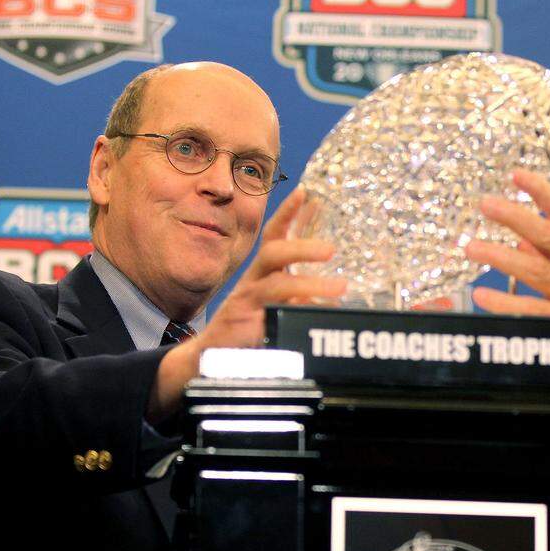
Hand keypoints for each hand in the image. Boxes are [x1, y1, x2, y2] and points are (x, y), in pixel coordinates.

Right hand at [148, 187, 345, 419]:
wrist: (210, 358)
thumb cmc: (247, 328)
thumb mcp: (276, 304)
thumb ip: (299, 294)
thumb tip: (332, 288)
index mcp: (262, 272)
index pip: (274, 236)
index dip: (287, 213)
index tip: (305, 193)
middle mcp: (252, 281)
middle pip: (274, 253)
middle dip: (302, 247)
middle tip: (331, 250)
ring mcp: (245, 302)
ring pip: (277, 286)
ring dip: (310, 284)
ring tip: (339, 288)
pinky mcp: (243, 325)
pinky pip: (272, 316)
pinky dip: (296, 315)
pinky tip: (316, 316)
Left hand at [464, 170, 549, 364]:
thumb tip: (519, 238)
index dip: (540, 190)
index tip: (515, 174)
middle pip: (545, 234)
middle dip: (513, 217)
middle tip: (485, 204)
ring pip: (533, 269)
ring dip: (499, 256)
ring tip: (471, 248)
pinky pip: (530, 308)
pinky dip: (504, 301)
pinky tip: (482, 294)